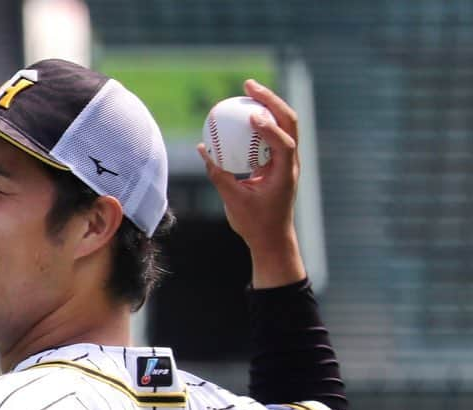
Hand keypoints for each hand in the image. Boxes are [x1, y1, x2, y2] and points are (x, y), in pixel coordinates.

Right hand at [197, 79, 305, 287]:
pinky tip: (241, 112)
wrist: (272, 238)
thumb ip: (218, 175)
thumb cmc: (254, 223)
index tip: (252, 115)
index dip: (270, 127)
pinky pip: (271, 134)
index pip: (283, 143)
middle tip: (249, 85)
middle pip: (289, 121)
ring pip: (284, 123)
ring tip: (247, 90)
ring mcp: (287, 160)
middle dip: (271, 100)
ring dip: (268, 104)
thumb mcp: (232, 200)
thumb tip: (204, 150)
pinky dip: (259, 121)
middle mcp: (291, 162)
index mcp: (285, 174)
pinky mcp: (278, 162)